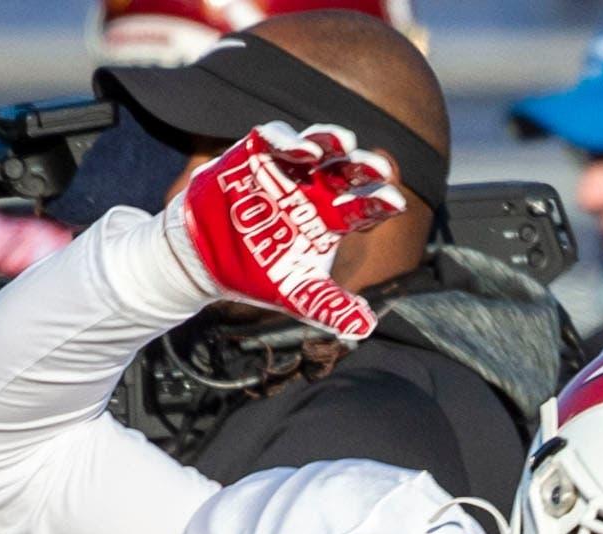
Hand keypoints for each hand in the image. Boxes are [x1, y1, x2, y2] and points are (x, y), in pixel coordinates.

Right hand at [171, 121, 404, 343]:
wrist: (207, 259)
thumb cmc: (259, 273)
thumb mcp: (297, 294)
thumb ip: (331, 308)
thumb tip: (365, 327)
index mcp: (331, 218)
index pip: (363, 206)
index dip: (378, 202)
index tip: (395, 204)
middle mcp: (315, 188)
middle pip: (347, 171)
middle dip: (364, 167)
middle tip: (380, 169)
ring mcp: (288, 168)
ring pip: (317, 145)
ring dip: (331, 141)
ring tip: (346, 143)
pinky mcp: (257, 153)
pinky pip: (276, 138)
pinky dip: (289, 140)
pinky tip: (303, 151)